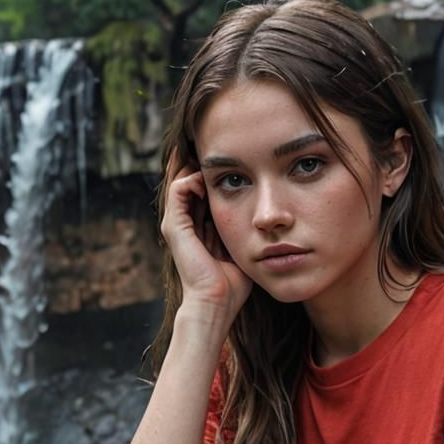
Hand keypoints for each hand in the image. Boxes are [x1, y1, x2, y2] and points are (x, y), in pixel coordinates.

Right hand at [160, 153, 251, 320]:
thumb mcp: (242, 247)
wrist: (216, 303)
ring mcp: (176, 224)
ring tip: (210, 147)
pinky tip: (210, 175)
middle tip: (215, 141)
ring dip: (194, 162)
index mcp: (198, 228)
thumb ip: (245, 229)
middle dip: (201, 161)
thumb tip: (268, 215)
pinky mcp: (174, 226)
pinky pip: (180, 189)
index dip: (214, 173)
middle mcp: (183, 224)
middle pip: (188, 180)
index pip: (201, 191)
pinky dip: (193, 177)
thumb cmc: (233, 284)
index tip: (232, 156)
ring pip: (180, 179)